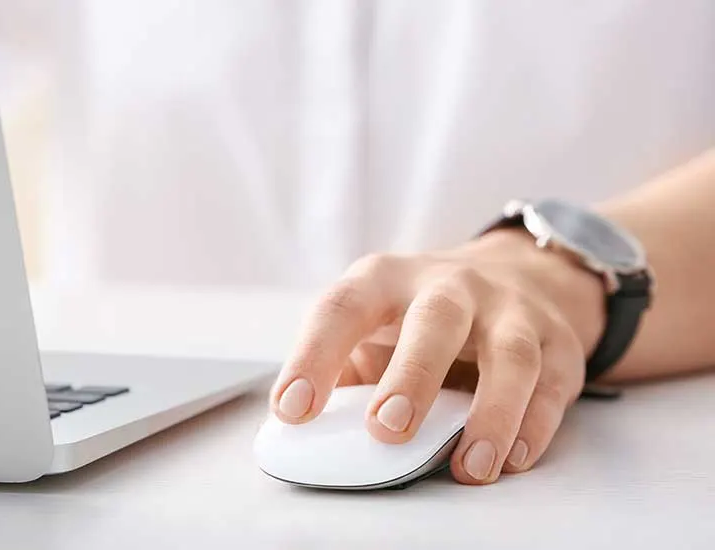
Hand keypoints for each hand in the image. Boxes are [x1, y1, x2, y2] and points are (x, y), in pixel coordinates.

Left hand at [269, 229, 605, 484]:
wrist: (518, 274)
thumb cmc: (420, 317)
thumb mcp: (375, 327)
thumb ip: (347, 373)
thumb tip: (312, 437)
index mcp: (386, 281)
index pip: (342, 308)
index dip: (314, 356)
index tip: (292, 410)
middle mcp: (450, 285)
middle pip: (435, 320)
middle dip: (412, 374)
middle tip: (387, 429)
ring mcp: (509, 309)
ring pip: (510, 354)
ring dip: (490, 413)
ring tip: (468, 467)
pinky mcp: (556, 341)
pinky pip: (551, 384)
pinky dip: (534, 425)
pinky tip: (510, 459)